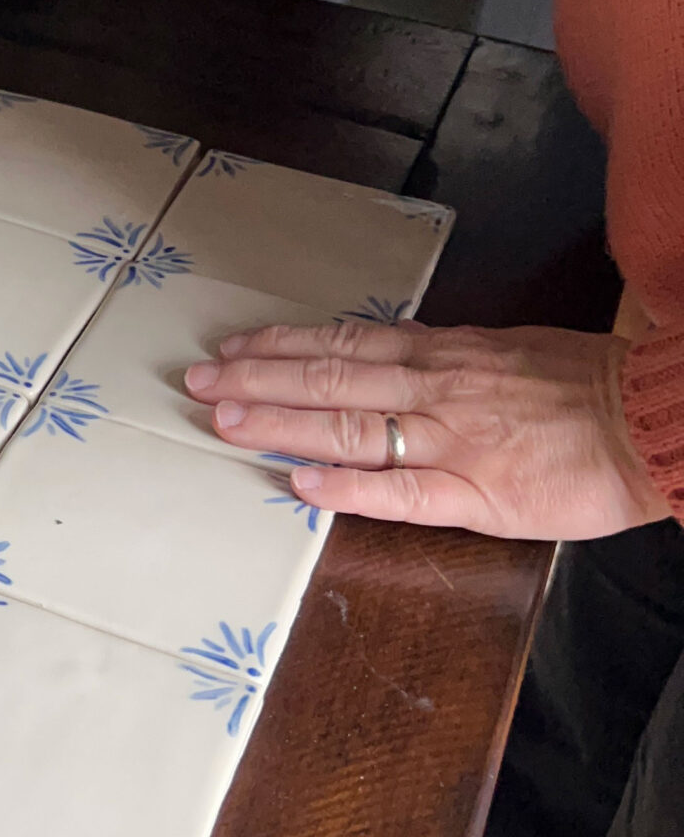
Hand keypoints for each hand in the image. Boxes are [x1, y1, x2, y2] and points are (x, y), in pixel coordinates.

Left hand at [183, 319, 668, 540]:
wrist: (655, 419)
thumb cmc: (587, 388)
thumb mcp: (506, 352)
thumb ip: (444, 359)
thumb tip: (385, 360)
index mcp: (444, 353)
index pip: (344, 343)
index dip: (282, 346)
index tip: (232, 348)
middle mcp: (435, 388)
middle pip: (329, 378)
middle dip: (257, 380)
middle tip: (198, 382)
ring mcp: (451, 440)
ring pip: (348, 427)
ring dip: (280, 423)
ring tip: (224, 422)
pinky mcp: (476, 492)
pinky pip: (398, 491)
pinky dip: (345, 487)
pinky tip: (299, 484)